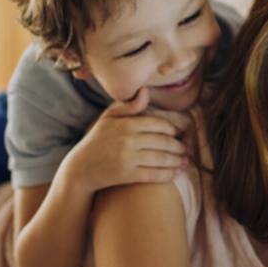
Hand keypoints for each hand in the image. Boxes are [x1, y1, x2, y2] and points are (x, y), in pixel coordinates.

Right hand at [61, 89, 188, 192]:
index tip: (178, 134)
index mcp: (125, 124)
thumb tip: (145, 91)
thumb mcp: (108, 118)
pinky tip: (177, 173)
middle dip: (179, 146)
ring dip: (178, 160)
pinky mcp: (127, 175)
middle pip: (163, 142)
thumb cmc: (97, 140)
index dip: (172, 129)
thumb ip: (128, 105)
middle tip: (186, 149)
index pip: (158, 124)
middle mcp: (127, 140)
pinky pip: (154, 175)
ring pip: (162, 158)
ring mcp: (128, 158)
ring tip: (185, 161)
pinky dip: (169, 174)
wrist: (81, 168)